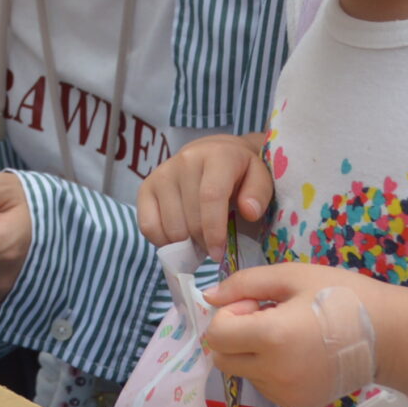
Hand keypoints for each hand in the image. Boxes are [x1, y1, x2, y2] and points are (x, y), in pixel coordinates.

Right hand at [137, 133, 273, 261]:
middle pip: (190, 219)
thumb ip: (260, 193)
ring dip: (186, 244)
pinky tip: (180, 237)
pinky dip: (164, 242)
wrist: (213, 152)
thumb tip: (249, 211)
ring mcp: (162, 173)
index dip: (214, 230)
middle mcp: (185, 160)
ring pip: (170, 227)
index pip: (210, 196)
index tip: (219, 254)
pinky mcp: (145, 187)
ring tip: (200, 238)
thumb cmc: (241, 172)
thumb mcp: (261, 177)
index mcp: (217, 155)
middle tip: (215, 247)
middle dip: (204, 243)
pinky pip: (148, 227)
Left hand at [203, 261, 385, 406]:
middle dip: (233, 336)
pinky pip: (266, 386)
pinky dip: (270, 369)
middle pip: (222, 358)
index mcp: (272, 338)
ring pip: (243, 373)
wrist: (389, 334)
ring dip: (252, 353)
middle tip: (267, 318)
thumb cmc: (341, 296)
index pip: (217, 335)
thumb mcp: (292, 276)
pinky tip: (299, 354)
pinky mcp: (299, 406)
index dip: (229, 315)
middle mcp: (275, 373)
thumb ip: (244, 284)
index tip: (255, 305)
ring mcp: (287, 394)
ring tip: (289, 336)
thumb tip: (209, 298)